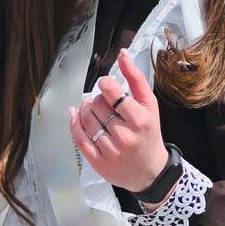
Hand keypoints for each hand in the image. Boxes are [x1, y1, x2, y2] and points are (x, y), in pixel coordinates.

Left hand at [71, 50, 170, 194]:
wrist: (150, 171)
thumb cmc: (149, 132)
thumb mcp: (150, 105)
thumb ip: (136, 78)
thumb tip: (122, 54)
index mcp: (139, 120)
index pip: (112, 93)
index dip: (105, 84)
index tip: (107, 86)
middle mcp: (125, 136)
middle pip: (97, 106)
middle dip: (96, 98)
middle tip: (102, 100)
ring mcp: (110, 151)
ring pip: (87, 120)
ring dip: (85, 109)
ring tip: (91, 107)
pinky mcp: (98, 162)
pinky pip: (79, 139)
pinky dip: (74, 123)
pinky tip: (76, 115)